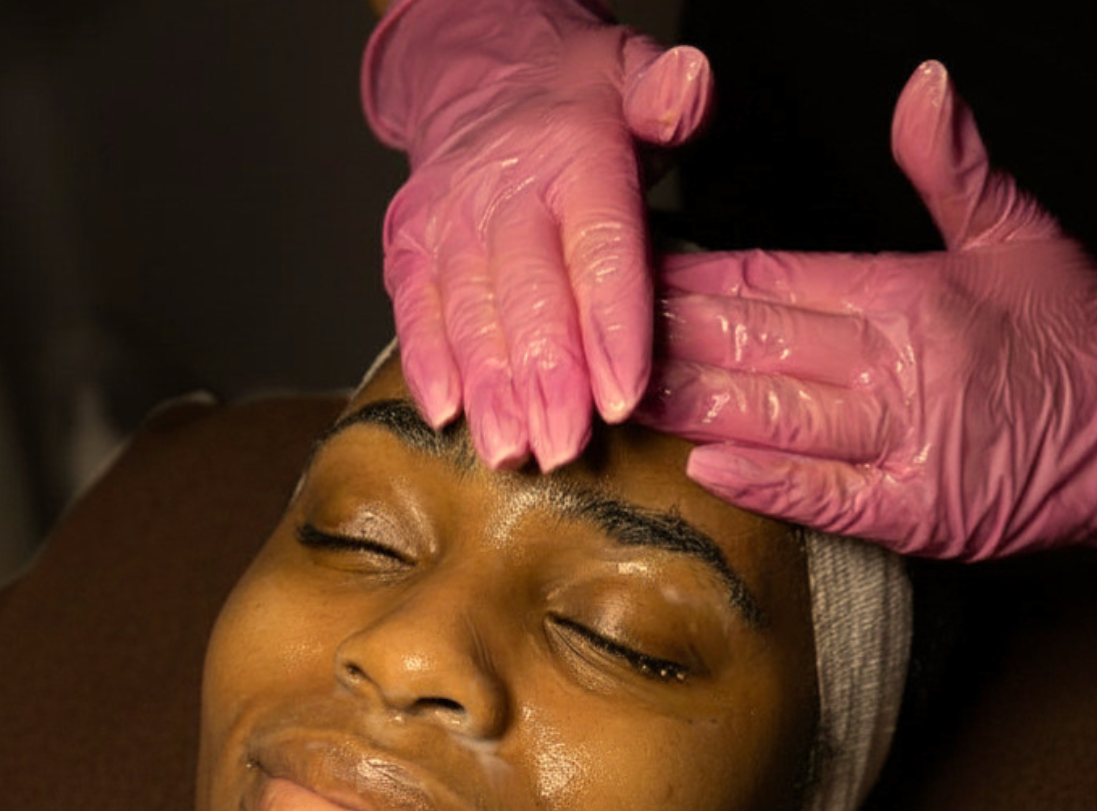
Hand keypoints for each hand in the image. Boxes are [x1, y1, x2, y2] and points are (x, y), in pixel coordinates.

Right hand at [364, 0, 711, 469]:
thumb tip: (686, 88)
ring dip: (489, 388)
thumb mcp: (634, 75)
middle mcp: (503, 190)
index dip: (609, 326)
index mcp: (573, 155)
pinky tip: (446, 414)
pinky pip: (415, 311)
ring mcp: (449, 221)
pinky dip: (427, 365)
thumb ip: (670, 94)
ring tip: (510, 450)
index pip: (597, 247)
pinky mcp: (410, 248)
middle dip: (546, 378)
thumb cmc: (574, 104)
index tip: (620, 396)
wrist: (481, 76)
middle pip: (529, 294)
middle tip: (563, 447)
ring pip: (470, 314)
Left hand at [638, 60, 1096, 557]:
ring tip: (624, 393)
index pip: (776, 279)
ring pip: (776, 417)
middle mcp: (900, 368)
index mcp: (909, 295)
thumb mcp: (1018, 232)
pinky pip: (827, 497)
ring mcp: (906, 445)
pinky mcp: (918, 513)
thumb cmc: (1078, 336)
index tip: (634, 269)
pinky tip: (705, 464)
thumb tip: (923, 84)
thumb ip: (953, 164)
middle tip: (594, 332)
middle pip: (759, 347)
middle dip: (671, 338)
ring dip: (695, 405)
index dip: (696, 277)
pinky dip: (766, 481)